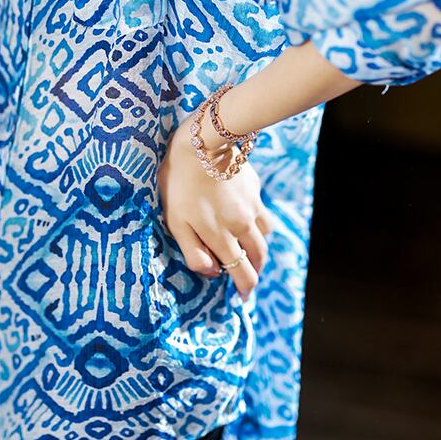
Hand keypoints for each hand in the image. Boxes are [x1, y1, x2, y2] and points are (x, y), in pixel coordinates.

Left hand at [156, 111, 274, 300]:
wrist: (204, 142)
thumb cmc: (180, 183)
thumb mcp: (176, 221)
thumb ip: (193, 251)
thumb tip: (213, 272)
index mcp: (222, 237)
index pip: (242, 273)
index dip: (245, 289)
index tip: (244, 298)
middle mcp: (243, 226)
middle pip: (259, 258)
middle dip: (255, 272)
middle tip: (248, 279)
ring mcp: (252, 206)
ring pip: (264, 237)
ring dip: (259, 249)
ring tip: (250, 253)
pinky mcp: (254, 189)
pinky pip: (262, 213)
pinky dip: (259, 224)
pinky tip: (247, 219)